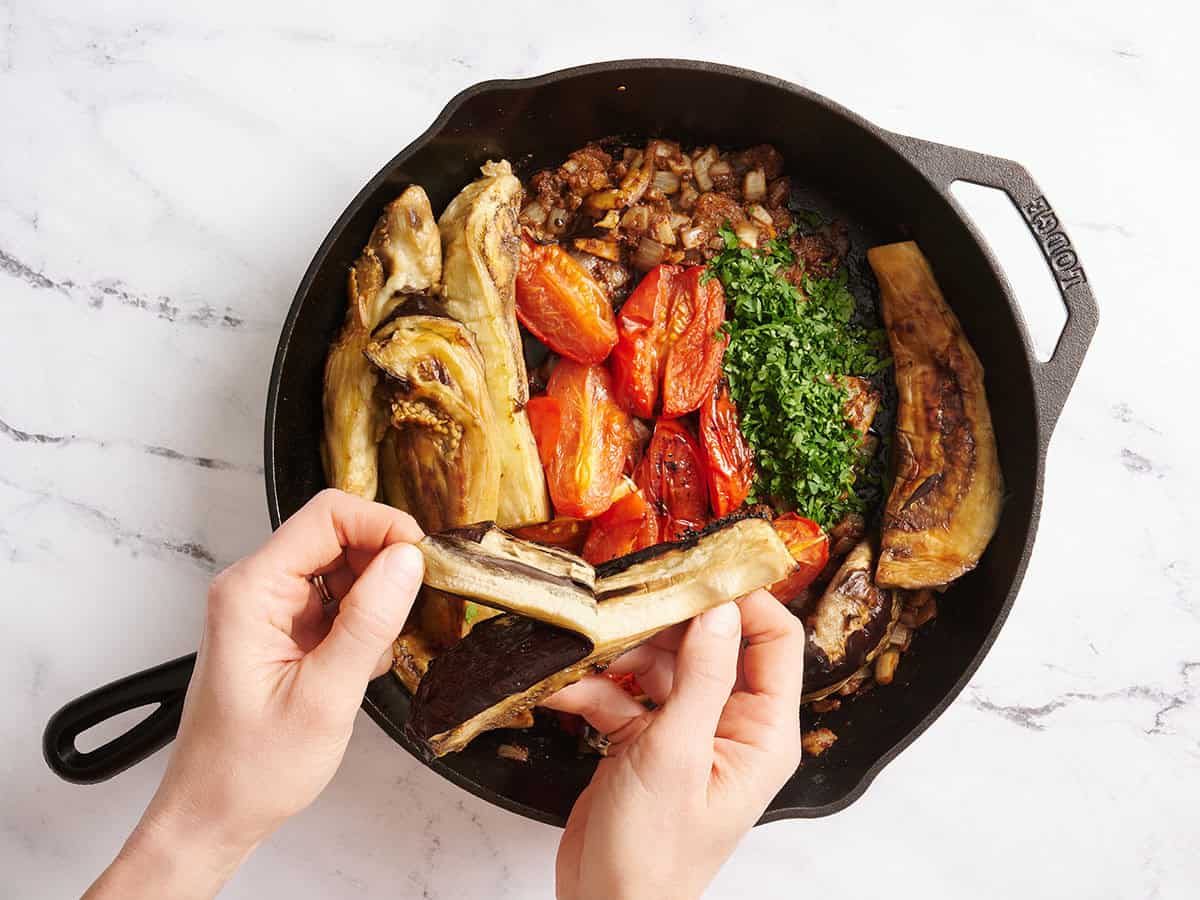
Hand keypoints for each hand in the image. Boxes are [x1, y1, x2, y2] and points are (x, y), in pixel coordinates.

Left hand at [86, 489, 424, 899]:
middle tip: (412, 612)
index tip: (424, 559)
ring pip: (342, 568)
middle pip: (338, 535)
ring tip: (379, 653)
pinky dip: (362, 624)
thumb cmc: (251, 770)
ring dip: (375, 599)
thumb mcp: (324, 698)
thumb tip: (408, 560)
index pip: (328, 516)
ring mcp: (268, 608)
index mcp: (252, 591)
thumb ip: (368, 623)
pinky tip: (360, 668)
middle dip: (384, 565)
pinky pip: (336, 601)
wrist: (213, 816)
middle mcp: (255, 588)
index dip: (383, 526)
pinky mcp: (282, 630)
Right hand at [546, 589, 804, 899]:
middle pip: (710, 644)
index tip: (701, 569)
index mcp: (762, 733)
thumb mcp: (675, 755)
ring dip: (621, 654)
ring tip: (585, 648)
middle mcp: (731, 727)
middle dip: (665, 623)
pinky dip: (595, 688)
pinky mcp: (646, 742)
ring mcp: (687, 732)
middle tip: (626, 601)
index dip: (743, 600)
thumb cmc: (652, 854)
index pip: (774, 640)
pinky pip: (625, 695)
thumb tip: (719, 609)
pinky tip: (564, 687)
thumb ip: (700, 677)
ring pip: (662, 664)